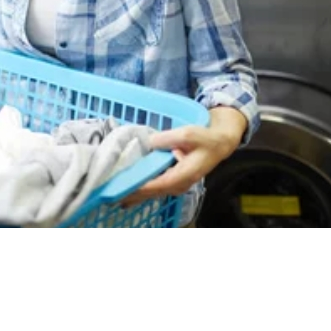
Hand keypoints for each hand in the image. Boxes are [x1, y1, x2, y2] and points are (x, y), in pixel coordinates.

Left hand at [123, 107, 247, 205]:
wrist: (219, 143)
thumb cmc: (205, 139)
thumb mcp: (187, 133)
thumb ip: (168, 138)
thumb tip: (149, 143)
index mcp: (183, 175)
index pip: (158, 184)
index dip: (141, 187)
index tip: (124, 188)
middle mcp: (179, 184)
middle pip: (153, 192)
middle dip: (133, 194)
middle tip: (111, 196)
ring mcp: (176, 184)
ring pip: (153, 192)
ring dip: (136, 194)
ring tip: (116, 196)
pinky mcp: (173, 180)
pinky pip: (156, 187)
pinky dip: (142, 189)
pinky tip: (129, 191)